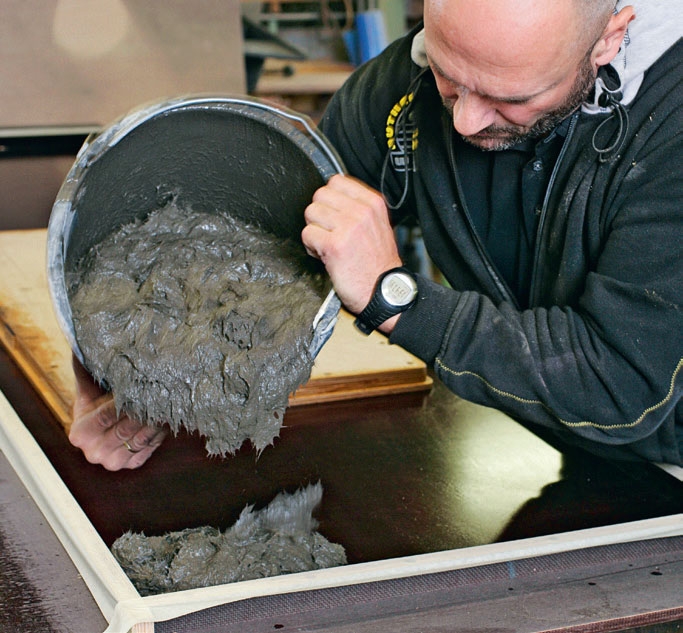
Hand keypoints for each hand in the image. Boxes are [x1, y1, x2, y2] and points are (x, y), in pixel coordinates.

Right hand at [69, 357, 166, 469]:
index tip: (140, 386)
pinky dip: (158, 433)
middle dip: (144, 409)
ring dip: (155, 420)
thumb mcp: (88, 384)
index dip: (125, 400)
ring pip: (140, 439)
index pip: (107, 414)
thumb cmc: (97, 397)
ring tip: (166, 403)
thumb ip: (85, 365)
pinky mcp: (130, 465)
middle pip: (126, 427)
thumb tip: (82, 338)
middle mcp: (93, 452)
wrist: (103, 423)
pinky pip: (149, 448)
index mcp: (79, 433)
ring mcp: (112, 462)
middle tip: (161, 392)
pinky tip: (164, 419)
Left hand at [302, 175, 402, 322]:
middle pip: (320, 195)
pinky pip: (308, 234)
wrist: (384, 292)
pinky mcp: (334, 245)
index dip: (330, 199)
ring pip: (311, 212)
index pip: (337, 181)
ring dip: (314, 230)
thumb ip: (359, 208)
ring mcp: (348, 227)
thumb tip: (333, 197)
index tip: (334, 215)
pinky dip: (311, 247)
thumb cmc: (378, 264)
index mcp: (373, 203)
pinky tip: (324, 255)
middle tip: (328, 231)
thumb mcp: (378, 226)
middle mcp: (361, 212)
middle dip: (319, 214)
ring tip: (326, 244)